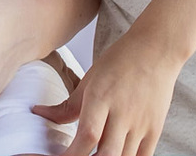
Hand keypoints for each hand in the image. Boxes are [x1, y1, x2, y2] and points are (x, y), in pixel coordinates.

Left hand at [34, 29, 181, 155]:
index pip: (87, 135)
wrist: (156, 50)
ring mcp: (141, 124)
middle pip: (107, 154)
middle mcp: (123, 114)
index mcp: (101, 98)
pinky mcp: (155, 130)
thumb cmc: (119, 62)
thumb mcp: (89, 80)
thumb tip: (39, 114)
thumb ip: (67, 106)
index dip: (72, 154)